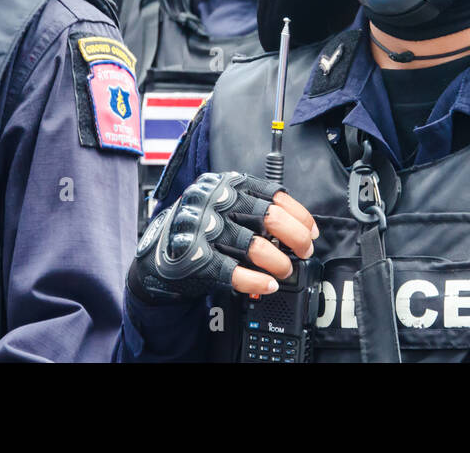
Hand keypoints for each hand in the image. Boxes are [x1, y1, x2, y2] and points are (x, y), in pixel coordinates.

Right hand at [128, 171, 318, 302]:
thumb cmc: (198, 227)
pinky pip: (234, 272)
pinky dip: (257, 281)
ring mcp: (206, 230)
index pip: (274, 195)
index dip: (300, 215)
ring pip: (255, 247)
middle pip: (270, 218)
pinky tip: (268, 285)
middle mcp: (217, 203)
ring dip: (279, 263)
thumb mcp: (223, 201)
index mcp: (228, 184)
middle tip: (304, 251)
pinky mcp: (197, 259)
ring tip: (285, 271)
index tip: (311, 231)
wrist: (158, 253)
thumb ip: (252, 205)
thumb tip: (296, 226)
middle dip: (296, 238)